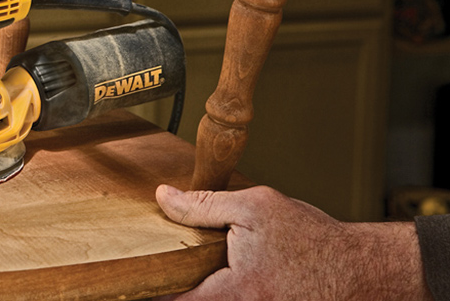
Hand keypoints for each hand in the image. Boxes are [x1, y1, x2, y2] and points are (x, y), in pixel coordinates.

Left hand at [154, 184, 431, 300]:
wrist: (360, 268)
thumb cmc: (313, 239)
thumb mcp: (254, 207)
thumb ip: (203, 205)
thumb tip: (163, 197)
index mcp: (237, 292)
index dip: (152, 291)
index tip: (130, 282)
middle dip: (176, 289)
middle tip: (161, 273)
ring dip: (198, 290)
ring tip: (187, 276)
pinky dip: (217, 292)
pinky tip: (215, 277)